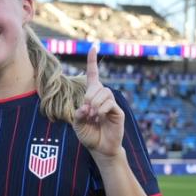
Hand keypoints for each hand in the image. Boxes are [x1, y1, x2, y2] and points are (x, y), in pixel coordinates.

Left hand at [72, 46, 123, 160]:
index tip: (93, 47)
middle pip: (97, 87)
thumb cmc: (88, 135)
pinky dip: (102, 109)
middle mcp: (103, 98)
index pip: (93, 75)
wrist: (100, 148)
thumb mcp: (77, 124)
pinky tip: (99, 117)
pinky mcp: (118, 112)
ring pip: (104, 93)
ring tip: (93, 116)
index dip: (93, 62)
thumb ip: (78, 114)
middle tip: (87, 111)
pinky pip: (110, 104)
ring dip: (95, 104)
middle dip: (89, 97)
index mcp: (92, 97)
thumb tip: (85, 106)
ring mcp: (111, 104)